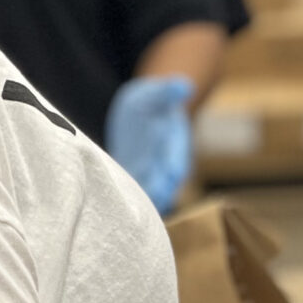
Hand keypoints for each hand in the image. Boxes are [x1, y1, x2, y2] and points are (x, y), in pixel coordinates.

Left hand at [107, 75, 194, 215]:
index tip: (174, 172)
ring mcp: (151, 175)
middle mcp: (165, 164)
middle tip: (154, 197)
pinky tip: (118, 216)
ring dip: (146, 203)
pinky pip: (134, 196)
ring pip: (152, 193)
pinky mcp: (136, 181)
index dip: (175, 164)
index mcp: (174, 143)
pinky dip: (129, 205)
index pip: (177, 155)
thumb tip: (184, 85)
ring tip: (138, 217)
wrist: (140, 115)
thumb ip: (168, 92)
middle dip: (161, 189)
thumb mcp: (155, 93)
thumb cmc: (148, 101)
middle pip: (166, 181)